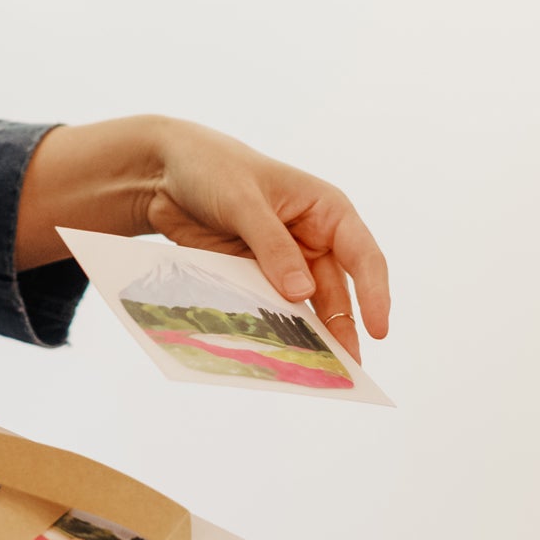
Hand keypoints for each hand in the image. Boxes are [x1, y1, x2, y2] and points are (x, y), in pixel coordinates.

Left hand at [16, 115, 388, 360]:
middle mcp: (312, 239)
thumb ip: (273, 247)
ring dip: (307, 336)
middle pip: (335, 292)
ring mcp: (283, 262)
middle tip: (344, 370)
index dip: (374, 294)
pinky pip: (268, 308)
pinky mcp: (253, 277)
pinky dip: (272, 329)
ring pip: (304, 306)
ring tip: (312, 372)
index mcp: (326, 211)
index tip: (378, 329)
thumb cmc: (213, 168)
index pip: (362, 256)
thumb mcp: (244, 201)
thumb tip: (301, 292)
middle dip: (340, 329)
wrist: (161, 171)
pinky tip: (273, 354)